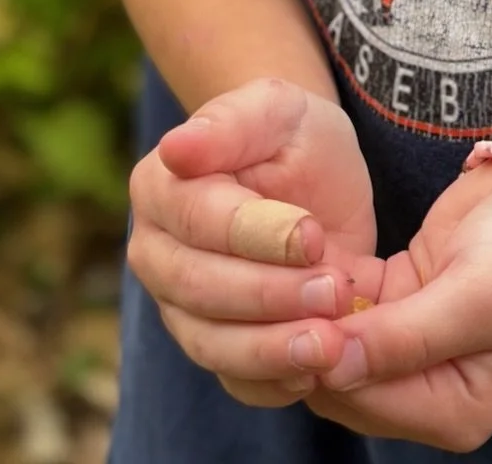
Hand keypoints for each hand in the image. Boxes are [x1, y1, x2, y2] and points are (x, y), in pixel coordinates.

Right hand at [127, 77, 384, 408]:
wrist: (316, 176)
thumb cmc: (293, 134)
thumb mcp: (278, 108)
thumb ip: (229, 123)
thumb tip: (175, 148)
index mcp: (160, 187)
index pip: (199, 219)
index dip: (255, 234)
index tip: (312, 235)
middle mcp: (157, 253)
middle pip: (199, 288)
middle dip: (269, 295)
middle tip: (334, 290)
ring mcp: (180, 308)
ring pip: (211, 344)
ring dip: (273, 350)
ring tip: (332, 346)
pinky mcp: (215, 348)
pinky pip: (236, 382)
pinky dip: (274, 384)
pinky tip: (317, 372)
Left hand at [305, 159, 491, 451]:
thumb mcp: (477, 298)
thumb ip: (404, 339)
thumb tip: (330, 366)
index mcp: (455, 412)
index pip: (365, 401)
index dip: (323, 359)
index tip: (288, 306)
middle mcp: (428, 391)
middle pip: (340, 378)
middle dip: (308, 335)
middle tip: (273, 280)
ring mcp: (410, 344)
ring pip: (335, 339)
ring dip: (308, 305)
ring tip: (282, 261)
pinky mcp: (398, 298)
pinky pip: (346, 300)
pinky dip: (322, 280)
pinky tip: (302, 247)